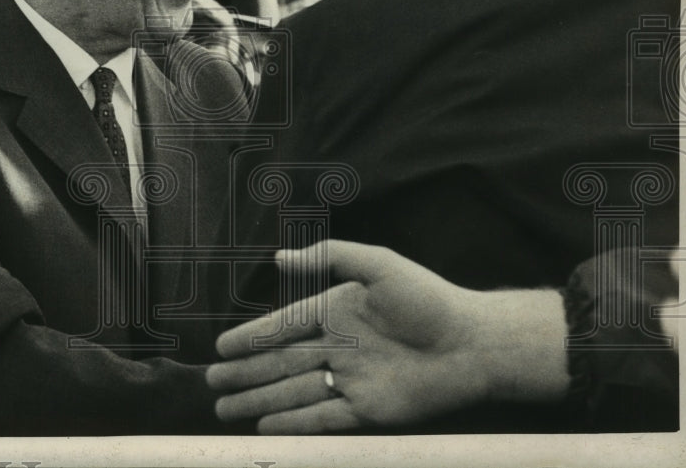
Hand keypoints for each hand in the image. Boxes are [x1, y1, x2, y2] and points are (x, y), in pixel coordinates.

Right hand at [206, 240, 567, 433]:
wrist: (473, 343)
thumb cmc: (428, 299)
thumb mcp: (379, 264)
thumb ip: (329, 257)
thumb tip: (279, 257)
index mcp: (337, 311)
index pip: (283, 326)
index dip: (251, 338)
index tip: (221, 348)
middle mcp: (339, 347)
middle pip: (281, 363)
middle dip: (245, 374)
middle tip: (212, 383)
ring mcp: (351, 380)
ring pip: (294, 393)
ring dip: (260, 402)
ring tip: (225, 410)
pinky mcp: (368, 410)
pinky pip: (323, 418)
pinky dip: (294, 424)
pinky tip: (265, 427)